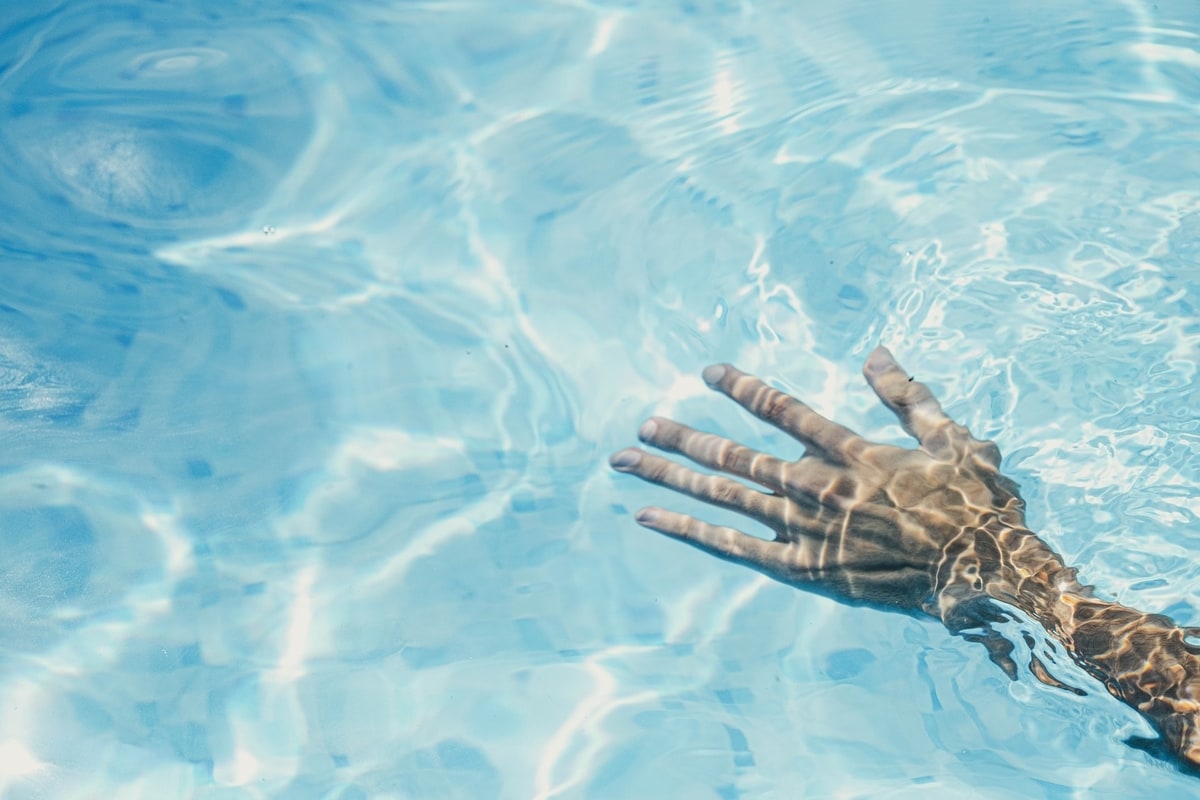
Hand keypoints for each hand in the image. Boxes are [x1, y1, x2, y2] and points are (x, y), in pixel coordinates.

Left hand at [610, 346, 1032, 615]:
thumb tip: (875, 351)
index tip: (708, 373)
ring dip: (671, 476)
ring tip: (627, 461)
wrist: (986, 578)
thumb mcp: (955, 439)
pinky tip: (651, 517)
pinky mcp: (802, 569)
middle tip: (641, 427)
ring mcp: (805, 529)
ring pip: (723, 495)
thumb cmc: (977, 507)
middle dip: (681, 439)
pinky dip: (688, 530)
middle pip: (732, 455)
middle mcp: (817, 485)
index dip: (742, 388)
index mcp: (851, 451)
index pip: (782, 409)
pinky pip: (732, 548)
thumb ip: (907, 395)